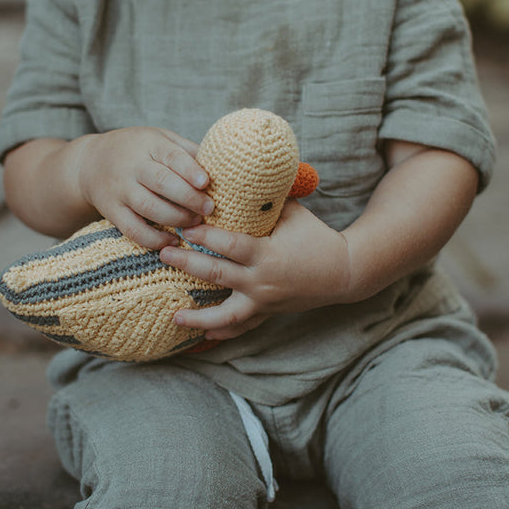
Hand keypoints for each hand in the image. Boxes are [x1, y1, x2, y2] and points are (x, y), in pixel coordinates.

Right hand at [76, 127, 214, 249]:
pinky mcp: (111, 211)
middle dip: (188, 198)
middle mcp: (132, 166)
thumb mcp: (159, 139)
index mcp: (148, 144)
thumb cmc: (136, 150)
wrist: (89, 163)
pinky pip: (132, 229)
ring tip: (195, 222)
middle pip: (161, 182)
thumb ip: (186, 151)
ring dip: (176, 218)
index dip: (189, 169)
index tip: (206, 182)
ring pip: (148, 207)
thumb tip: (221, 166)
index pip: (170, 156)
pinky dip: (153, 239)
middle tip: (209, 208)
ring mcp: (120, 190)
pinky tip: (172, 240)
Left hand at [159, 201, 350, 339]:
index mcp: (268, 255)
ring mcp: (264, 302)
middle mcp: (262, 282)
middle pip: (218, 275)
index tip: (184, 228)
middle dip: (188, 264)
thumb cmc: (316, 237)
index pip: (230, 246)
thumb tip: (239, 175)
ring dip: (199, 316)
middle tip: (164, 254)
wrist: (344, 272)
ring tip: (174, 315)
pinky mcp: (267, 313)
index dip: (206, 236)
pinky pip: (241, 327)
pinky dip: (222, 332)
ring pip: (226, 314)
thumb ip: (265, 200)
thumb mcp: (293, 213)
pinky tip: (202, 334)